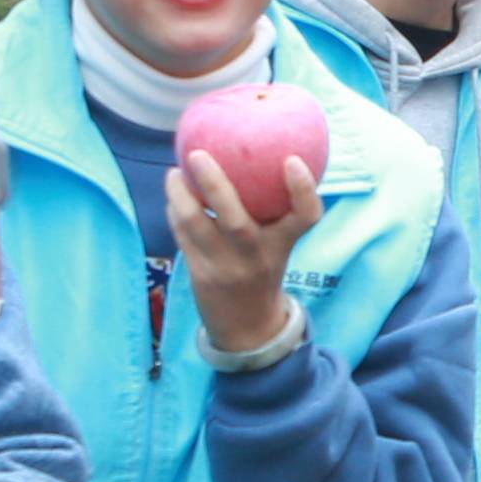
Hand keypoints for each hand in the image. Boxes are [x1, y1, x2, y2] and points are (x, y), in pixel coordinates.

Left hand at [163, 144, 311, 355]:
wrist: (249, 328)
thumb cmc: (263, 270)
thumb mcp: (278, 244)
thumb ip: (272, 209)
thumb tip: (255, 153)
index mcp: (283, 244)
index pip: (306, 216)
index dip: (302, 189)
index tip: (292, 160)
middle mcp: (257, 257)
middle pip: (235, 219)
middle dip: (214, 183)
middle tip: (198, 154)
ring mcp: (226, 268)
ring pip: (196, 224)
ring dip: (180, 194)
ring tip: (174, 173)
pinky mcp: (201, 275)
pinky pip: (182, 235)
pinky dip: (176, 211)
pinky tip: (174, 196)